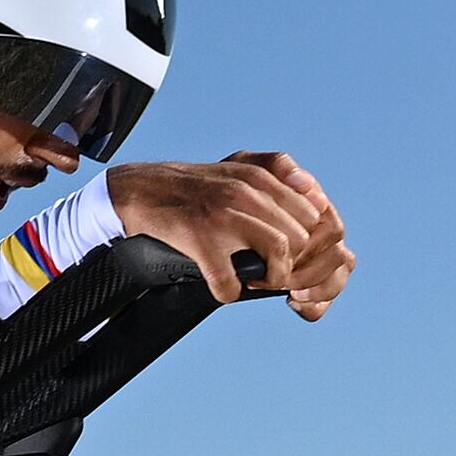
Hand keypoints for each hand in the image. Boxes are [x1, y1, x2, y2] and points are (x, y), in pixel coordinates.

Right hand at [108, 152, 355, 318]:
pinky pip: (230, 281)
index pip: (313, 214)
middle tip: (274, 269)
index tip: (292, 253)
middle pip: (301, 238)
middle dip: (292, 262)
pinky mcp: (200, 241)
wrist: (142, 191)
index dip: (308, 241)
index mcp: (258, 175)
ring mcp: (223, 217)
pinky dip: (230, 292)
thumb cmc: (194, 185)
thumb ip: (278, 168)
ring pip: (279, 254)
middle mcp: (245, 192)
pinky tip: (225, 286)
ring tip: (258, 280)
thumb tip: (313, 189)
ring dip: (272, 278)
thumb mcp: (239, 164)